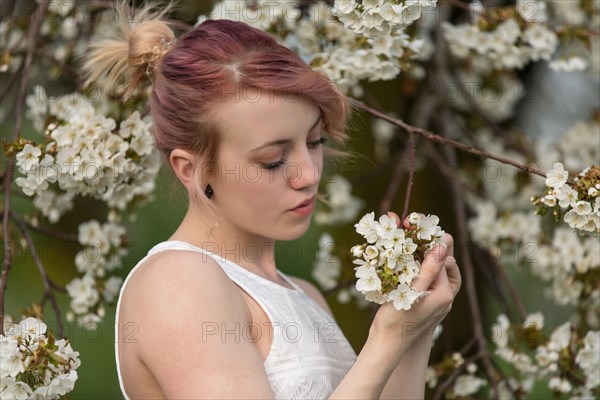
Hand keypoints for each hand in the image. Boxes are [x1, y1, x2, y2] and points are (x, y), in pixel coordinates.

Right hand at [368, 211, 461, 354]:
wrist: (386, 345)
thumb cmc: (396, 321)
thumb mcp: (411, 293)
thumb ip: (428, 270)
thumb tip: (442, 247)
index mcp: (444, 293)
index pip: (442, 257)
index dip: (429, 239)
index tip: (414, 224)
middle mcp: (443, 296)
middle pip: (439, 261)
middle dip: (425, 242)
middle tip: (409, 225)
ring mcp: (433, 299)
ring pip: (430, 268)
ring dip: (419, 252)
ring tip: (406, 237)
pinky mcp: (423, 301)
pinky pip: (423, 277)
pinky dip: (414, 265)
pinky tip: (402, 258)